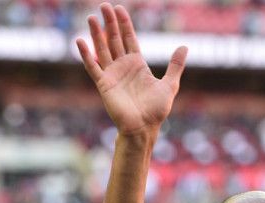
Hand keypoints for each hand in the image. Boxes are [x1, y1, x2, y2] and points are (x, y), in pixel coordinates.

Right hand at [76, 3, 186, 136]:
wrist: (144, 127)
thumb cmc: (156, 110)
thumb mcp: (170, 85)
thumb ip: (175, 66)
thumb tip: (184, 46)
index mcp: (137, 65)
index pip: (129, 39)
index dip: (124, 24)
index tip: (119, 9)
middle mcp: (123, 67)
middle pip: (114, 40)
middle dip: (109, 23)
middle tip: (103, 5)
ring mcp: (112, 74)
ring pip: (102, 49)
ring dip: (96, 34)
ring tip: (92, 17)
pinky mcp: (104, 84)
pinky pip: (93, 67)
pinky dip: (86, 54)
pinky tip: (80, 41)